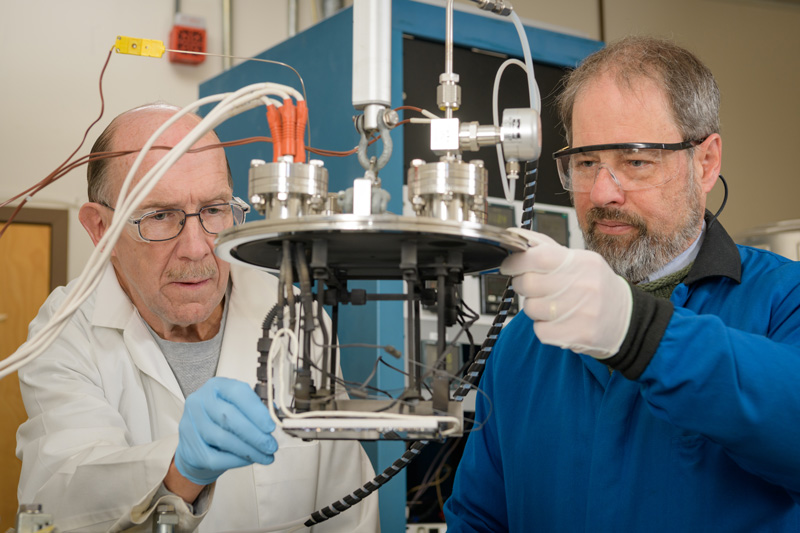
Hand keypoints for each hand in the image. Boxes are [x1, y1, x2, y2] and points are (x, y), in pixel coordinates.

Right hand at [174, 377, 277, 484]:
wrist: (196, 443)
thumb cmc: (222, 421)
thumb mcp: (238, 407)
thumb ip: (255, 409)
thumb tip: (275, 418)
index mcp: (216, 386)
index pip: (237, 393)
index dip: (256, 410)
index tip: (271, 426)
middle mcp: (199, 401)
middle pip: (229, 417)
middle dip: (255, 434)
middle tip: (271, 445)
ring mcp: (191, 424)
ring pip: (223, 439)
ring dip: (249, 450)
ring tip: (265, 455)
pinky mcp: (190, 447)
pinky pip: (217, 457)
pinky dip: (237, 460)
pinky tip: (250, 460)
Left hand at [500, 228, 631, 358]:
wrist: (626, 319)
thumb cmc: (595, 286)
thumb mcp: (577, 260)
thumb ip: (544, 247)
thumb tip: (513, 234)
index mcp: (583, 262)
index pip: (538, 257)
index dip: (516, 262)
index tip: (508, 266)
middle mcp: (585, 285)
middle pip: (528, 284)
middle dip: (522, 285)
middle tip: (531, 286)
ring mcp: (583, 312)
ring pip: (531, 308)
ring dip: (534, 307)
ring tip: (551, 305)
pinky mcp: (578, 335)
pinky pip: (540, 329)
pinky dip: (543, 326)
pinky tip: (558, 321)